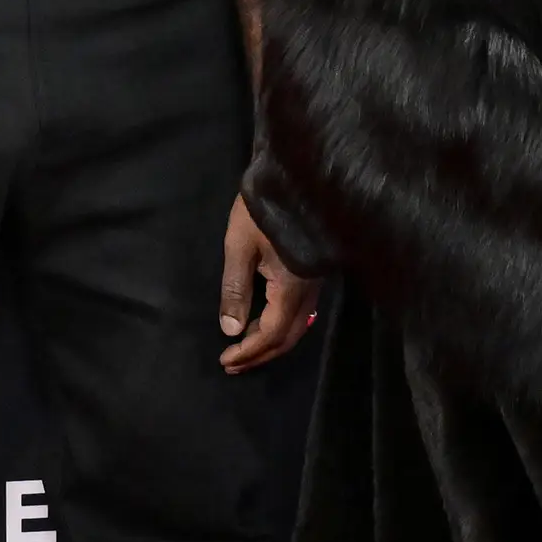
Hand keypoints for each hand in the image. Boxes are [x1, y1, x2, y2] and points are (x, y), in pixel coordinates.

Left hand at [219, 193, 319, 373]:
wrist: (298, 176)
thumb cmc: (263, 209)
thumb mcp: (239, 246)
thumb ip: (236, 289)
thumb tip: (231, 330)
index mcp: (290, 287)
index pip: (272, 333)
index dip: (250, 351)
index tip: (226, 359)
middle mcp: (308, 291)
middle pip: (289, 337)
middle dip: (261, 354)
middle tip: (233, 365)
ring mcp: (315, 282)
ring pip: (298, 326)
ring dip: (272, 342)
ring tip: (245, 350)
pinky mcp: (314, 272)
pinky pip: (301, 312)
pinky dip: (282, 326)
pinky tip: (264, 324)